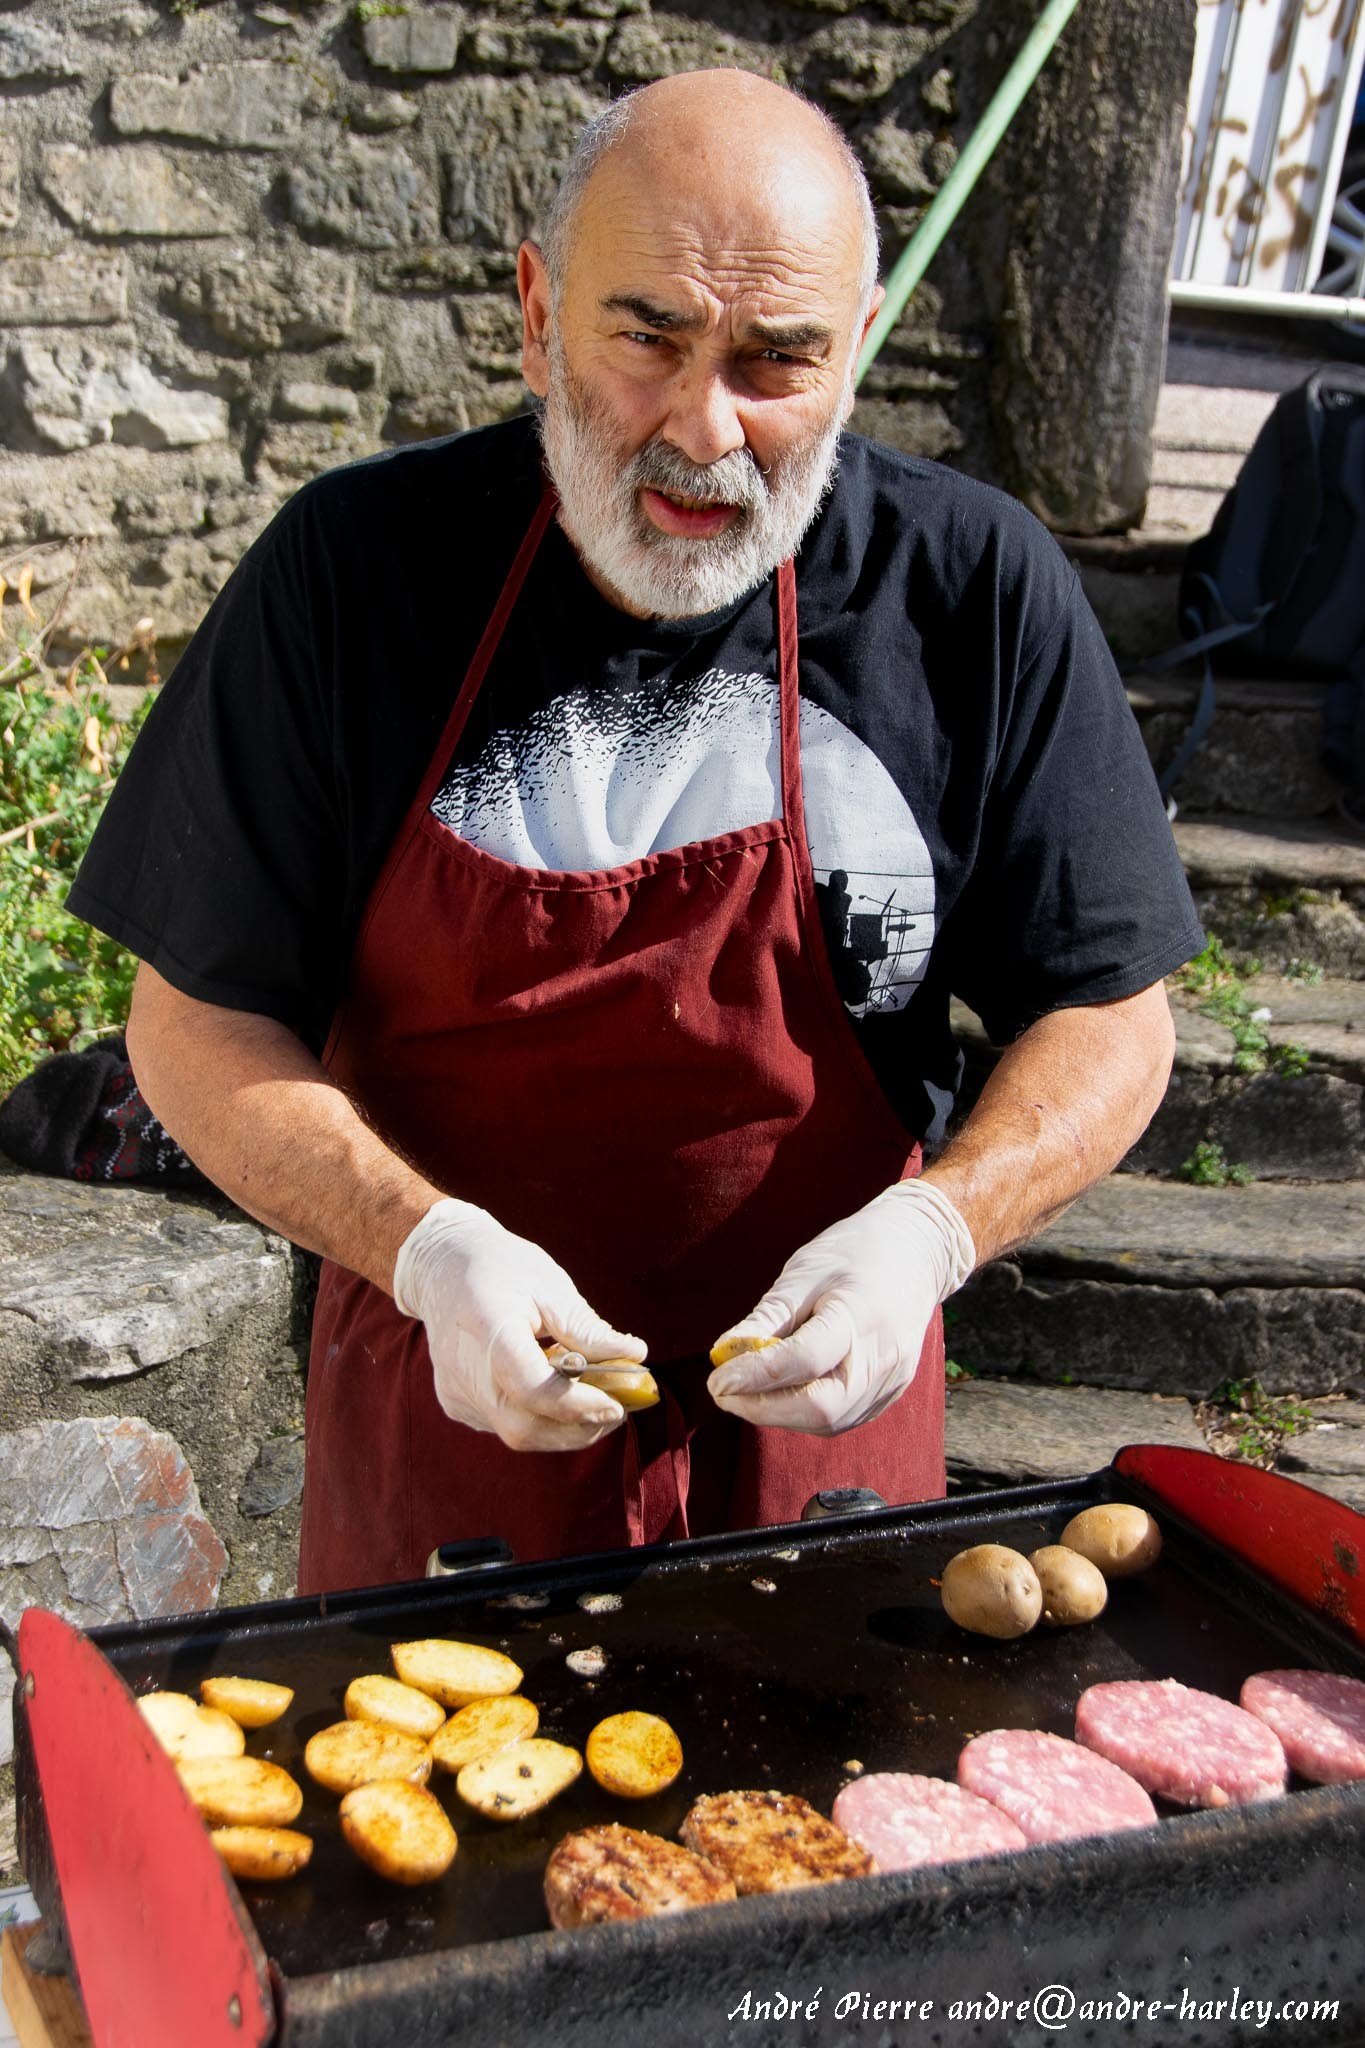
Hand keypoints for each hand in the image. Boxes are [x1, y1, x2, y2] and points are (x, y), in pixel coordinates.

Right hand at [393, 1198, 646, 1451]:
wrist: (442, 1268)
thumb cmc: (502, 1269)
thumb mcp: (550, 1286)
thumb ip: (587, 1328)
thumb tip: (635, 1357)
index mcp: (487, 1329)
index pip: (531, 1389)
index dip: (578, 1406)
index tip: (618, 1405)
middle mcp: (464, 1370)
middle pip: (523, 1426)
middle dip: (577, 1429)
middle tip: (618, 1411)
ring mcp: (455, 1391)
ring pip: (516, 1432)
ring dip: (562, 1427)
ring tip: (595, 1398)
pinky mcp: (456, 1403)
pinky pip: (503, 1424)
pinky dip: (538, 1417)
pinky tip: (554, 1390)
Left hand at [707, 1180, 973, 1434]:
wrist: (918, 1253)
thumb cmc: (855, 1254)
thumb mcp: (805, 1272)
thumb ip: (767, 1319)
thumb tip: (724, 1355)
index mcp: (861, 1315)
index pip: (805, 1360)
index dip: (755, 1376)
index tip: (716, 1379)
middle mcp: (884, 1356)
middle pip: (821, 1408)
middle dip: (763, 1409)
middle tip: (724, 1392)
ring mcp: (892, 1380)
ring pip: (830, 1421)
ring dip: (780, 1414)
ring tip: (749, 1391)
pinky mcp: (891, 1393)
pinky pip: (842, 1418)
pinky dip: (804, 1413)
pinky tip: (783, 1393)